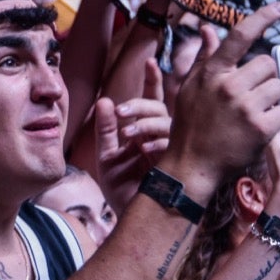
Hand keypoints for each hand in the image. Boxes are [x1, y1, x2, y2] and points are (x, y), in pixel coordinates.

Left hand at [93, 61, 172, 216]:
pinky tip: (145, 148)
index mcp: (146, 131)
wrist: (125, 217)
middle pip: (161, 110)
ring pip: (168, 125)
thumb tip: (105, 100)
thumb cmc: (120, 187)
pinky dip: (158, 143)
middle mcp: (161, 138)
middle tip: (123, 112)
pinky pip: (172, 147)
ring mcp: (170, 151)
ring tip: (130, 133)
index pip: (153, 101)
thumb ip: (106, 130)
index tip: (150, 62)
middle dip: (143, 106)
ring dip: (149, 124)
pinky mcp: (174, 166)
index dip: (153, 81)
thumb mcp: (107, 155)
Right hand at [160, 3, 279, 202]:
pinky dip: (276, 119)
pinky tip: (258, 128)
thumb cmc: (190, 125)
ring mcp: (246, 107)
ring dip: (271, 99)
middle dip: (264, 78)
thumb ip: (205, 59)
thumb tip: (210, 30)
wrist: (191, 165)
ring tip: (252, 113)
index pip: (240, 36)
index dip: (263, 17)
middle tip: (250, 95)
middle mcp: (229, 86)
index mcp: (212, 73)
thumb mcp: (190, 88)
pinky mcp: (261, 127)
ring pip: (278, 88)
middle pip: (267, 64)